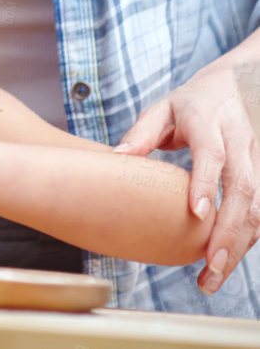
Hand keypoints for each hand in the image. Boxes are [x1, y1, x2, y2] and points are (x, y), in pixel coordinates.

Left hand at [116, 56, 259, 293]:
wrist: (235, 87)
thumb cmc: (189, 103)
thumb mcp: (161, 108)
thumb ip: (142, 133)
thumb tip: (117, 157)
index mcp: (208, 123)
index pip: (211, 155)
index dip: (206, 183)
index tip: (196, 214)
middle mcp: (238, 142)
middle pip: (242, 189)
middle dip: (228, 231)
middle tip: (208, 265)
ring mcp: (256, 160)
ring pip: (258, 207)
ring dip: (239, 244)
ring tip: (213, 276)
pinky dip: (246, 239)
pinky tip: (226, 261)